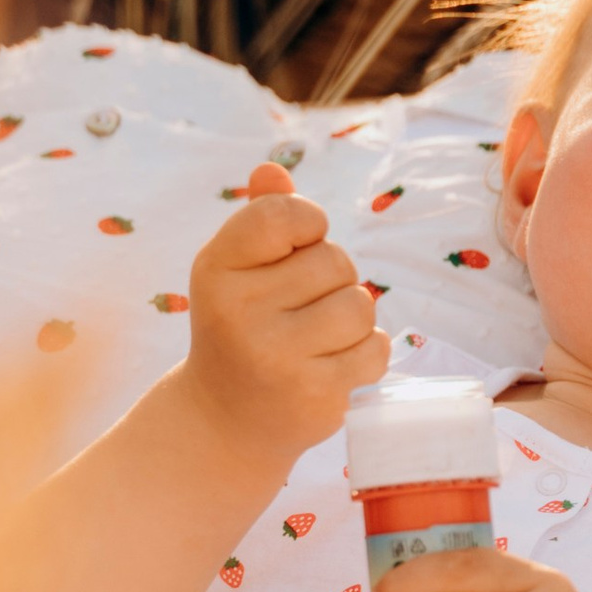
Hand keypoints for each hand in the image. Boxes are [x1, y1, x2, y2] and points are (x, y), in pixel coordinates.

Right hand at [181, 159, 386, 477]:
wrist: (224, 421)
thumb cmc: (240, 329)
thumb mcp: (236, 270)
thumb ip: (260, 216)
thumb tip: (273, 170)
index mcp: (216, 268)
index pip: (285, 213)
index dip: (308, 224)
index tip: (296, 249)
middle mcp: (240, 311)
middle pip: (335, 260)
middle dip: (332, 280)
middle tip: (300, 310)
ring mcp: (276, 356)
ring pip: (360, 304)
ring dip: (351, 320)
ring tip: (317, 340)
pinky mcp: (314, 395)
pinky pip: (375, 349)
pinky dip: (365, 355)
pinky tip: (331, 367)